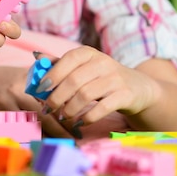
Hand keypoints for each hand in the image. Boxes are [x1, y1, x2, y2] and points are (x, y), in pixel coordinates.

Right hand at [0, 66, 71, 138]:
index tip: (78, 125)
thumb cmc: (9, 79)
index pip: (52, 98)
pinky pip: (19, 129)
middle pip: (43, 115)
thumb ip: (48, 80)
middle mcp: (18, 90)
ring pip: (32, 124)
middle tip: (74, 140)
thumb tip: (75, 90)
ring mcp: (6, 103)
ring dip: (48, 136)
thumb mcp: (27, 74)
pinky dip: (33, 136)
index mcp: (29, 78)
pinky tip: (44, 142)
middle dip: (60, 129)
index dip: (66, 113)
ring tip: (63, 144)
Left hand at [35, 46, 158, 128]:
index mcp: (88, 53)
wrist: (139, 88)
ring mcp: (116, 79)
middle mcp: (103, 62)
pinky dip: (88, 117)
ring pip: (86, 95)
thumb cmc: (102, 78)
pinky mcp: (126, 95)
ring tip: (63, 116)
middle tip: (48, 109)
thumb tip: (37, 57)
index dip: (53, 74)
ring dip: (70, 109)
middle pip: (74, 80)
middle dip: (57, 97)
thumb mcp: (83, 67)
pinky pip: (103, 107)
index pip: (68, 59)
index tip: (40, 89)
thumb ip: (61, 64)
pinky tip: (79, 122)